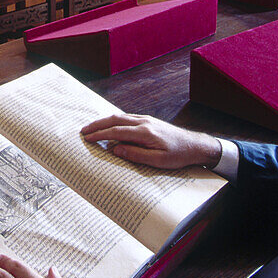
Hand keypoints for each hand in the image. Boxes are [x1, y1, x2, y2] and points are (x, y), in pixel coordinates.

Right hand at [81, 114, 221, 169]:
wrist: (194, 145)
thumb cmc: (178, 155)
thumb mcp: (158, 161)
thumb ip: (136, 154)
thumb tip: (115, 150)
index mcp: (145, 133)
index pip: (116, 132)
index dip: (100, 135)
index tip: (88, 138)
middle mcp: (144, 122)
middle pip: (115, 120)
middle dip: (97, 125)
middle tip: (83, 131)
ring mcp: (146, 119)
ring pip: (120, 117)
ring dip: (104, 121)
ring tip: (92, 128)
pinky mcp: (148, 120)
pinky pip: (127, 117)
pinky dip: (114, 120)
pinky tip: (110, 124)